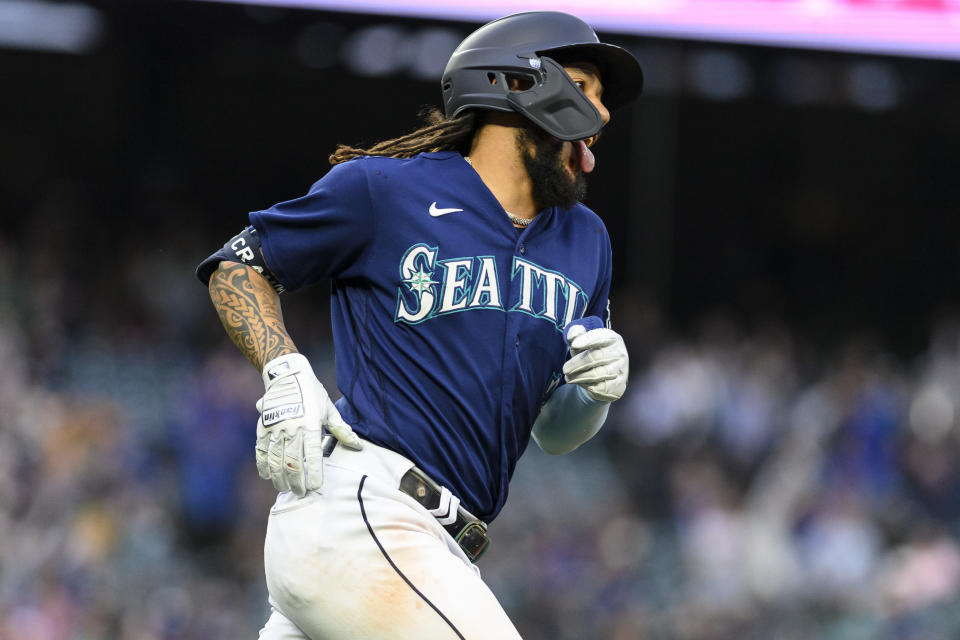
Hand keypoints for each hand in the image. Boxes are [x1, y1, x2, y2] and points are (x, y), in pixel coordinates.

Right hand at [255, 353, 361, 495]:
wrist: (287, 374)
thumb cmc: (312, 392)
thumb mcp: (329, 409)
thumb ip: (342, 430)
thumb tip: (358, 446)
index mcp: (311, 424)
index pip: (313, 454)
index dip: (314, 472)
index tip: (316, 487)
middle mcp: (292, 428)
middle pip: (292, 462)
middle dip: (296, 481)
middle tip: (301, 493)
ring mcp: (276, 428)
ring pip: (276, 459)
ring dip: (279, 477)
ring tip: (284, 489)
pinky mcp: (263, 426)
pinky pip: (261, 450)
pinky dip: (263, 465)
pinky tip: (267, 476)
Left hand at [562, 324, 627, 402]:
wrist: (605, 377)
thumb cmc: (591, 354)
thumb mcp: (583, 342)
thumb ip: (576, 333)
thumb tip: (572, 337)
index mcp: (612, 338)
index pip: (601, 337)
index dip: (587, 340)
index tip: (574, 345)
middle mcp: (619, 353)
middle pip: (596, 357)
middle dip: (577, 363)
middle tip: (565, 369)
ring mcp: (620, 370)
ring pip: (598, 374)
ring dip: (579, 376)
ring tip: (568, 378)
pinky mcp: (618, 385)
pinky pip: (601, 387)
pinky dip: (587, 385)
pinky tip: (579, 383)